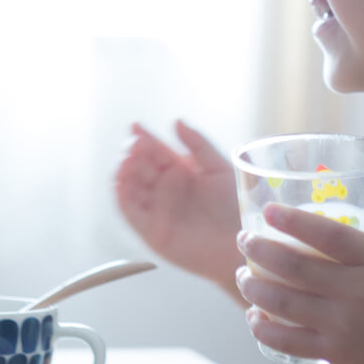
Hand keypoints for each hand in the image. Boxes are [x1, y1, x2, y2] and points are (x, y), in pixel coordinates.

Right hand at [114, 120, 242, 293]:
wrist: (242, 241)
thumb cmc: (236, 207)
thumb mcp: (220, 167)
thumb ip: (198, 144)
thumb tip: (177, 122)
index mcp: (179, 170)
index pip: (155, 150)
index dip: (143, 138)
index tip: (136, 126)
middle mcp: (164, 188)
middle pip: (139, 166)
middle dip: (133, 153)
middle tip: (136, 145)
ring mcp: (156, 209)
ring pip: (130, 187)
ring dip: (124, 171)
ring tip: (128, 160)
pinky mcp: (151, 230)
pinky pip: (130, 211)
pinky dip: (121, 196)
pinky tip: (121, 182)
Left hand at [235, 203, 363, 363]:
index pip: (329, 235)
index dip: (295, 221)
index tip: (269, 212)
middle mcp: (358, 292)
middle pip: (296, 267)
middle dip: (260, 250)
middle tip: (243, 239)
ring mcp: (345, 326)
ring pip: (284, 303)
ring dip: (254, 286)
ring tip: (242, 273)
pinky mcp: (337, 355)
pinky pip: (289, 341)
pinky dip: (265, 328)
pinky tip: (253, 316)